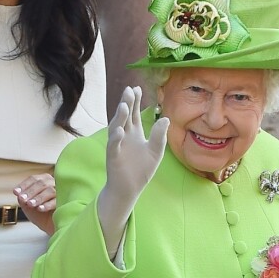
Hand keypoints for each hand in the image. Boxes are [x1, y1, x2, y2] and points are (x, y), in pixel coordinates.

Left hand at [13, 173, 55, 234]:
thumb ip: (23, 199)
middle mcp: (53, 183)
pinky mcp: (65, 202)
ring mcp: (60, 192)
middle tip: (22, 199)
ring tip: (30, 204)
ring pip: (49, 190)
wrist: (51, 226)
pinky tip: (40, 209)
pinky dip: (47, 204)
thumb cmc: (40, 213)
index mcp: (44, 181)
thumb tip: (19, 195)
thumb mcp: (28, 206)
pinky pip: (57, 201)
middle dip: (30, 191)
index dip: (24, 185)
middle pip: (42, 183)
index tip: (16, 192)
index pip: (33, 179)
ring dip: (38, 197)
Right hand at [105, 86, 168, 200]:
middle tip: (129, 90)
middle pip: (124, 116)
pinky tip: (120, 130)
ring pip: (116, 127)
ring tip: (125, 106)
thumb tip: (165, 118)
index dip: (135, 101)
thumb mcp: (155, 151)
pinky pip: (113, 145)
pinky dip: (115, 138)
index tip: (137, 88)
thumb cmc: (141, 170)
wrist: (129, 190)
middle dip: (126, 103)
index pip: (134, 113)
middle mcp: (124, 135)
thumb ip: (159, 135)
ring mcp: (117, 145)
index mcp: (134, 133)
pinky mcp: (113, 156)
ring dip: (120, 117)